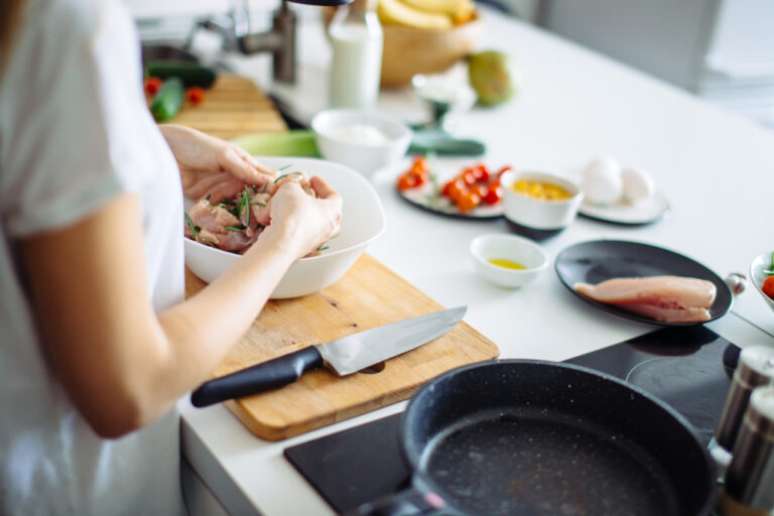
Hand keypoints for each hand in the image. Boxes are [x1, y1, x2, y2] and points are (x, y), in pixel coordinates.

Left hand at [159, 125, 275, 201]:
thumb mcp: (224, 155)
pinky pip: (216, 208)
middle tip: (249, 202)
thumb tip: (268, 180)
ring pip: (233, 201)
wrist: (164, 149)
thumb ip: (245, 169)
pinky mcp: (204, 198)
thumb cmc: (196, 145)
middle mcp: (232, 176)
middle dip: (248, 197)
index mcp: (241, 162)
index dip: (270, 186)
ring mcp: (219, 188)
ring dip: (228, 199)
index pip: (262, 176)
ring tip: (219, 195)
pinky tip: (215, 206)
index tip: (277, 197)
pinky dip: (216, 209)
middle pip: (248, 192)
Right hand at [259, 177, 341, 259]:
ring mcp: (316, 241)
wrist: (280, 243)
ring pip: (309, 224)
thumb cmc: (292, 216)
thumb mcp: (290, 188)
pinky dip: (286, 226)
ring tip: (284, 207)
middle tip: (302, 195)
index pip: (333, 195)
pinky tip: (273, 220)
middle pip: (324, 212)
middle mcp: (328, 228)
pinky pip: (296, 234)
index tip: (312, 180)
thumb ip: (293, 184)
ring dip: (297, 214)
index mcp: (333, 212)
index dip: (322, 185)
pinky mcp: (302, 249)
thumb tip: (292, 186)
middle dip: (312, 202)